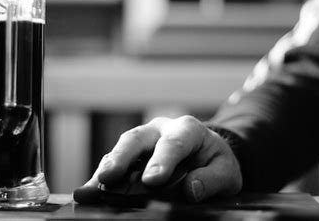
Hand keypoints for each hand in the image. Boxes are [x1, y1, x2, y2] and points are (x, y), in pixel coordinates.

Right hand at [73, 115, 241, 202]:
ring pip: (121, 148)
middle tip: (108, 177)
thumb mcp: (226, 170)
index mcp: (187, 129)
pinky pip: (114, 161)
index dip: (162, 160)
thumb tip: (191, 189)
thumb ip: (212, 179)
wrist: (207, 152)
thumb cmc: (215, 160)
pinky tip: (91, 189)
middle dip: (121, 157)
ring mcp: (143, 140)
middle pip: (137, 138)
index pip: (174, 142)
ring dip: (107, 166)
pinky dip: (102, 176)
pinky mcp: (132, 153)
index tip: (152, 180)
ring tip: (94, 186)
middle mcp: (160, 129)